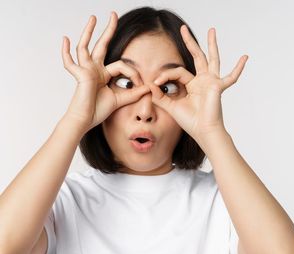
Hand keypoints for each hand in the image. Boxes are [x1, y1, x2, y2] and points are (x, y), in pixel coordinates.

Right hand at [61, 12, 149, 132]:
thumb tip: (148, 87)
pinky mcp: (80, 75)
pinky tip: (66, 39)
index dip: (134, 74)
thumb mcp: (121, 100)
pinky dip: (66, 51)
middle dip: (108, 30)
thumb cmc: (98, 111)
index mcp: (103, 74)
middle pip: (101, 45)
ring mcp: (85, 70)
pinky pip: (70, 62)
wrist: (86, 120)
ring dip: (89, 31)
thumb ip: (134, 93)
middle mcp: (93, 69)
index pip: (122, 66)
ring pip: (86, 47)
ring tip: (94, 18)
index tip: (142, 85)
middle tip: (113, 15)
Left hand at [149, 25, 247, 142]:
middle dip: (190, 42)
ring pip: (212, 59)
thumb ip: (159, 95)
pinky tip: (245, 57)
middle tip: (183, 28)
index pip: (177, 71)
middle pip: (197, 57)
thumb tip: (149, 84)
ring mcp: (212, 82)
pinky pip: (231, 77)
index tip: (156, 82)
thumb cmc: (191, 122)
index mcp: (193, 84)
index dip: (165, 74)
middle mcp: (203, 81)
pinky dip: (238, 68)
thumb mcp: (170, 106)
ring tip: (211, 30)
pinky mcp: (217, 87)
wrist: (203, 131)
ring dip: (212, 44)